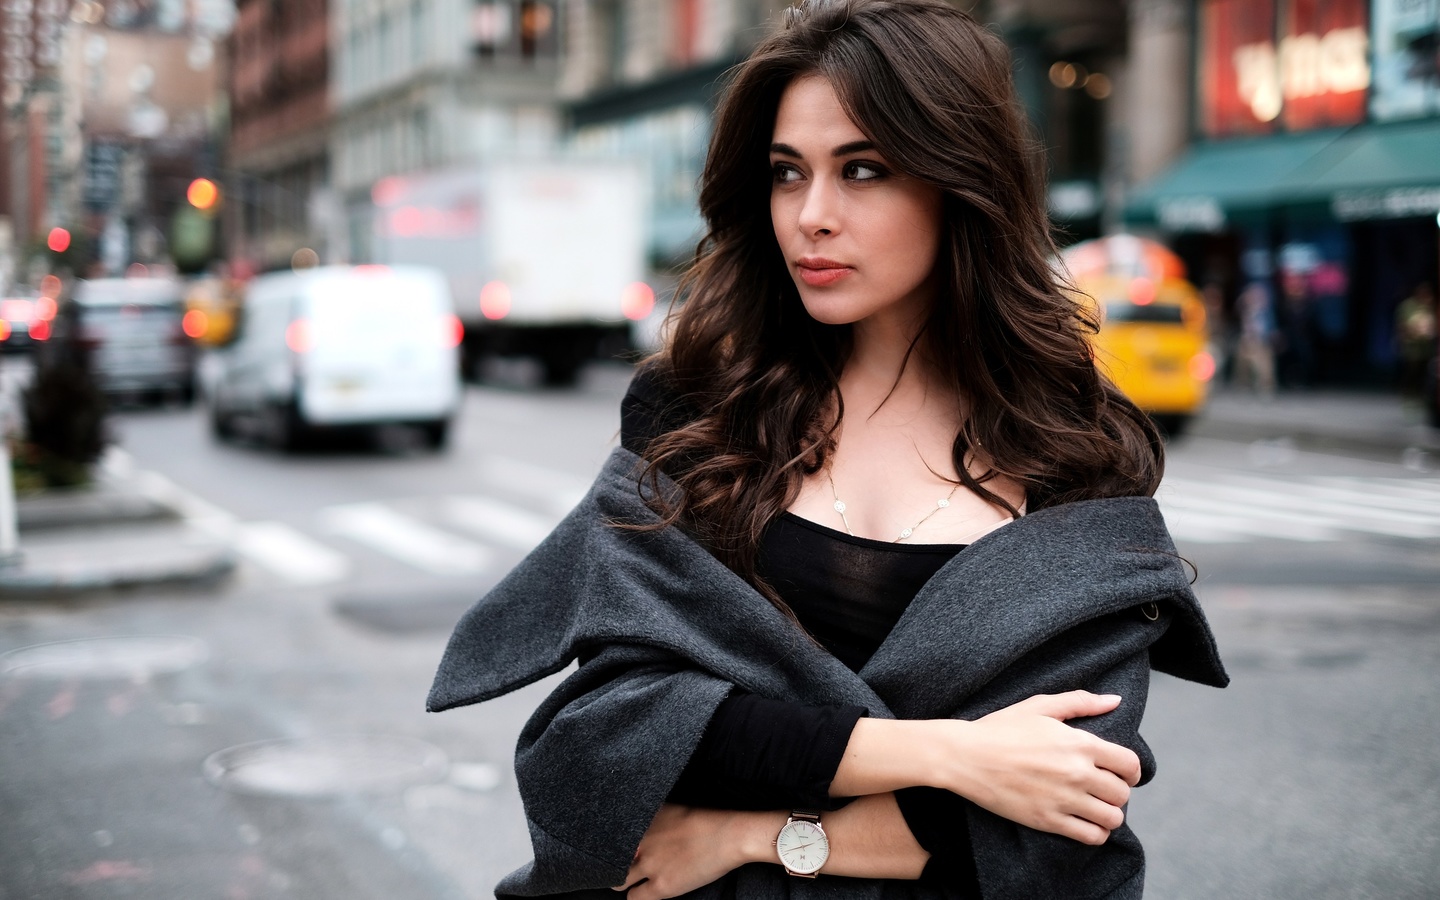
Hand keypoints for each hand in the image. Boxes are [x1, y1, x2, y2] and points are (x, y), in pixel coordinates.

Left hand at [614, 804, 779, 899]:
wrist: (730, 834)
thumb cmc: (708, 820)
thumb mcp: (673, 809)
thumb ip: (653, 817)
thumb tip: (641, 826)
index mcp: (643, 819)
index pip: (610, 834)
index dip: (610, 843)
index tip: (612, 847)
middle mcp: (641, 840)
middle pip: (608, 856)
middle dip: (611, 862)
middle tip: (618, 866)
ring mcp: (650, 864)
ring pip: (617, 880)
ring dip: (620, 881)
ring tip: (627, 881)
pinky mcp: (661, 885)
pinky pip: (633, 898)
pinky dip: (635, 896)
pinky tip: (642, 892)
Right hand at [941, 691, 1140, 845]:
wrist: (965, 756)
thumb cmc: (1000, 728)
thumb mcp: (1039, 706)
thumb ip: (1080, 702)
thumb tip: (1114, 700)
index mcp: (1079, 743)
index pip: (1129, 764)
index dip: (1132, 771)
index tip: (1123, 773)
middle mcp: (1077, 773)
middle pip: (1122, 793)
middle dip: (1118, 792)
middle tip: (1103, 789)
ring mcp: (1063, 799)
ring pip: (1112, 818)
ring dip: (1109, 814)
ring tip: (1096, 808)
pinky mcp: (1048, 821)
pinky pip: (1091, 836)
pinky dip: (1096, 833)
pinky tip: (1085, 823)